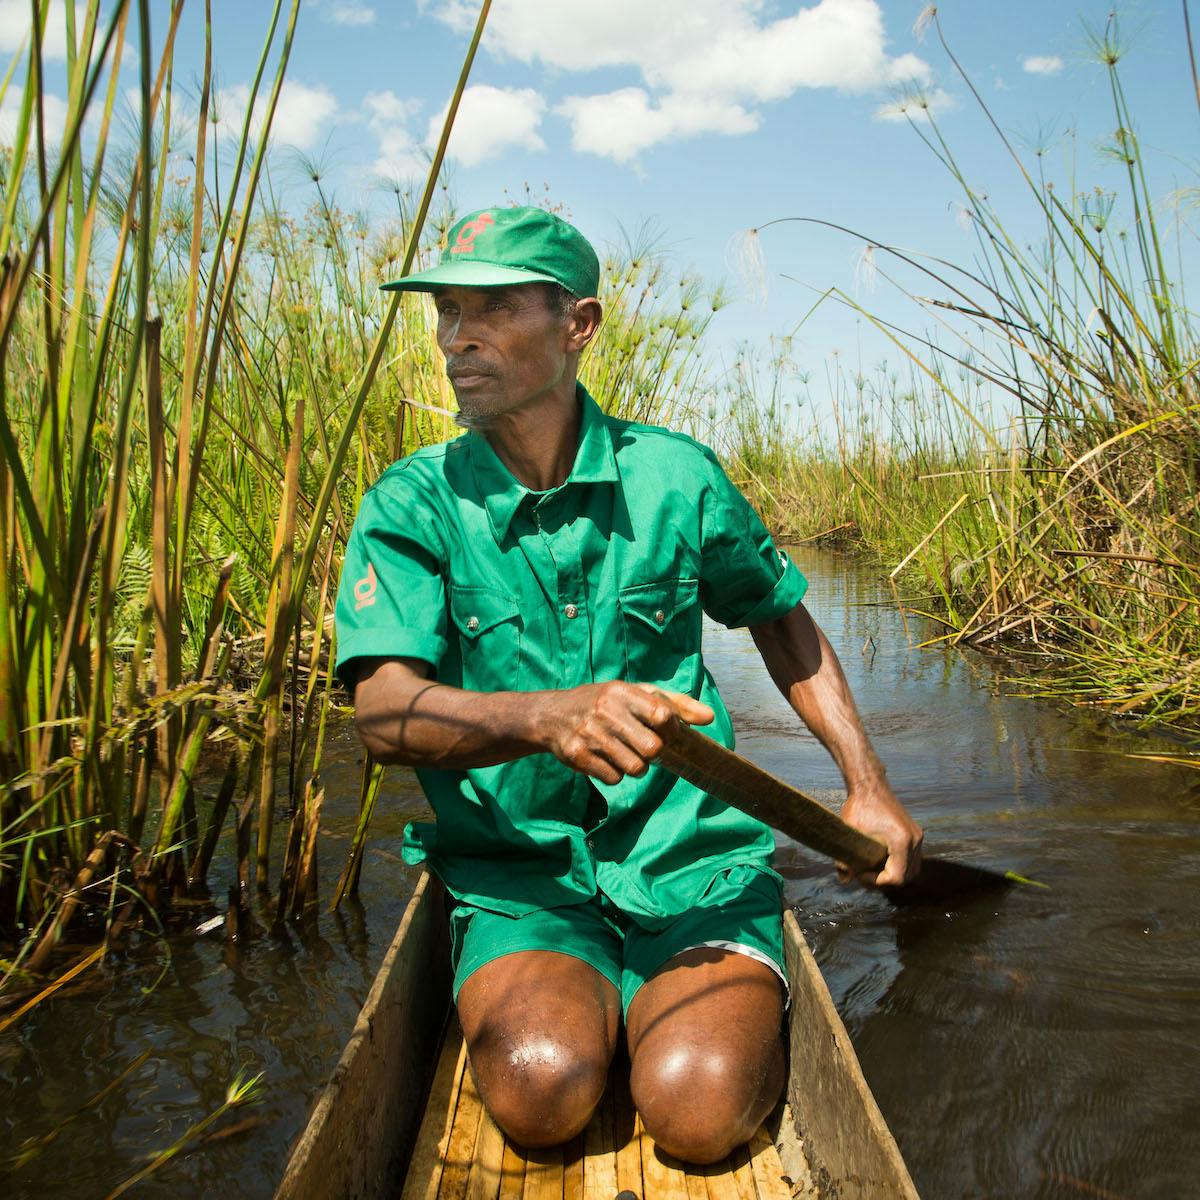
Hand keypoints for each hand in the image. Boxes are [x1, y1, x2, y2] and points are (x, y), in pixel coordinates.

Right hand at [537, 682, 713, 784]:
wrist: (553, 715)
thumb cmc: (606, 703)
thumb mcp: (637, 694)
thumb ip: (675, 704)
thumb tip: (709, 717)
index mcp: (623, 692)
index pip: (662, 714)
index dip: (671, 730)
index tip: (666, 732)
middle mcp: (606, 711)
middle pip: (652, 749)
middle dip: (652, 753)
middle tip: (641, 745)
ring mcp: (591, 735)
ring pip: (635, 768)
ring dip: (634, 766)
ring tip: (623, 752)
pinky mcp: (578, 756)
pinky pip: (614, 779)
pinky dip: (614, 774)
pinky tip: (604, 758)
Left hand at [837, 780, 922, 886]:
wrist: (869, 784)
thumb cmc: (859, 806)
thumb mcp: (850, 834)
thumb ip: (846, 859)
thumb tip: (844, 880)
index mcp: (902, 841)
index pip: (896, 877)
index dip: (877, 882)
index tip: (860, 874)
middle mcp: (915, 840)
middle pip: (907, 877)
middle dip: (885, 880)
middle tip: (864, 875)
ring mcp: (917, 836)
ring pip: (912, 869)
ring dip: (893, 874)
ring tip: (872, 869)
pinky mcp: (914, 833)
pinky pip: (911, 858)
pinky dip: (898, 865)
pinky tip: (879, 861)